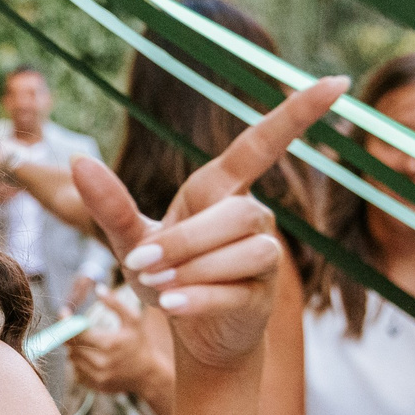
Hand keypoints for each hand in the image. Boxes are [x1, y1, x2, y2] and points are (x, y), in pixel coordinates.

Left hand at [67, 288, 169, 398]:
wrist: (147, 374)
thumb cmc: (139, 343)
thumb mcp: (133, 320)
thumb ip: (116, 303)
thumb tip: (98, 288)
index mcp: (108, 344)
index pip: (76, 332)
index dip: (66, 321)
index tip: (63, 312)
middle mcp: (101, 362)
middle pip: (70, 345)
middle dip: (70, 334)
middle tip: (76, 327)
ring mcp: (97, 376)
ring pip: (71, 358)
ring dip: (75, 349)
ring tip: (91, 344)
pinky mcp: (94, 385)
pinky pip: (75, 371)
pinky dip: (80, 362)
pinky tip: (93, 358)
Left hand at [73, 77, 346, 372]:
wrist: (190, 334)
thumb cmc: (165, 275)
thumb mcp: (130, 239)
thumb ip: (109, 203)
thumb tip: (77, 159)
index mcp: (220, 190)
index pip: (263, 144)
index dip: (298, 113)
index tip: (337, 80)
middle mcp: (252, 216)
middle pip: (237, 214)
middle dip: (184, 241)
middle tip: (141, 266)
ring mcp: (264, 256)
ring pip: (245, 251)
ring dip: (192, 271)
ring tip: (158, 288)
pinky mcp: (262, 296)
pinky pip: (237, 290)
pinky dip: (199, 299)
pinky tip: (173, 308)